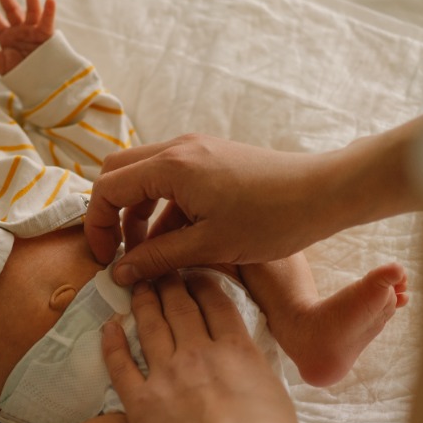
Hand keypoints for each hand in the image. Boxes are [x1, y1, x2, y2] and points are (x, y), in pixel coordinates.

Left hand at [0, 0, 56, 74]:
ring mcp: (33, 31)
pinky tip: (50, 0)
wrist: (39, 84)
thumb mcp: (3, 66)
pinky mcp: (46, 36)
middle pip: (12, 10)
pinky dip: (49, 12)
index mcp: (7, 38)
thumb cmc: (21, 75)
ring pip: (31, 11)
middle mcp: (20, 31)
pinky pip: (47, 22)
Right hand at [85, 134, 340, 284]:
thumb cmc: (272, 219)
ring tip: (152, 254)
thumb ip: (158, 258)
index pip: (107, 188)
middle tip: (120, 251)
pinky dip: (164, 208)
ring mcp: (195, 150)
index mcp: (171, 166)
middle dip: (112, 213)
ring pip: (144, 177)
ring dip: (139, 213)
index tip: (106, 258)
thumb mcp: (209, 246)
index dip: (97, 225)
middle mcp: (177, 149)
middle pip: (118, 173)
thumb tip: (120, 273)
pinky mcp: (212, 158)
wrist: (324, 193)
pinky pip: (171, 180)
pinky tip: (180, 242)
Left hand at [101, 273, 306, 422]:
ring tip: (136, 286)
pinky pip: (120, 364)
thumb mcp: (275, 394)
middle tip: (159, 271)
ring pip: (149, 326)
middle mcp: (198, 353)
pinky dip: (111, 342)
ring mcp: (167, 374)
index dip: (201, 282)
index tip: (193, 272)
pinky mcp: (141, 401)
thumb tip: (261, 374)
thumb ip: (259, 373)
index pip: (215, 303)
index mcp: (235, 349)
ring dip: (141, 302)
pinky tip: (108, 326)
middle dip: (168, 283)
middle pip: (179, 307)